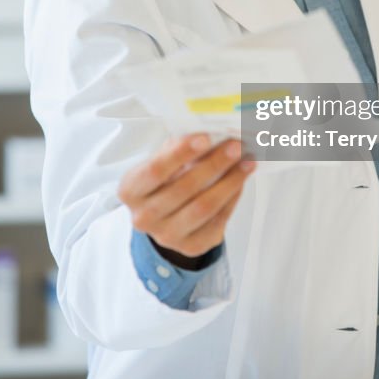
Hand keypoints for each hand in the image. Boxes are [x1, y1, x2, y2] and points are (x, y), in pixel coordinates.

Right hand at [118, 133, 255, 259]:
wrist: (165, 216)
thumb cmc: (165, 179)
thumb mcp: (164, 159)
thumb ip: (181, 146)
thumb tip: (214, 132)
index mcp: (131, 190)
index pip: (155, 170)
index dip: (181, 153)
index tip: (206, 137)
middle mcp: (144, 217)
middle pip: (184, 189)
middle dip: (214, 164)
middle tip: (236, 146)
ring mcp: (166, 236)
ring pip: (204, 207)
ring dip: (230, 181)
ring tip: (247, 162)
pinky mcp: (191, 246)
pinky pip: (217, 221)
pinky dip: (232, 198)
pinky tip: (241, 181)